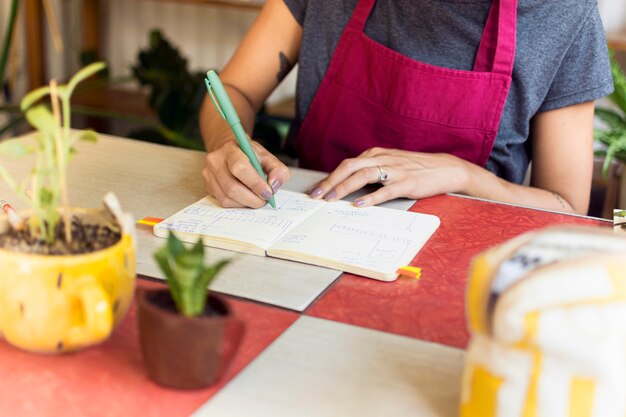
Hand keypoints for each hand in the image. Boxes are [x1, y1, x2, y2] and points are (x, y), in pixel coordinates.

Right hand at [202, 139, 290, 207]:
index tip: (268, 193)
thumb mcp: (268, 158)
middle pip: (232, 187)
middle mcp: (215, 160)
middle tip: (264, 200)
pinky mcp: (208, 185)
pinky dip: (238, 204)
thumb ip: (278, 170)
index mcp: (231, 149)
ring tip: (256, 199)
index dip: (255, 184)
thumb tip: (273, 186)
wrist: (231, 152)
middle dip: (252, 198)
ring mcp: (208, 173)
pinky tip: (245, 198)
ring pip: (227, 197)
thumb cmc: (251, 156)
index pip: (240, 168)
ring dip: (245, 203)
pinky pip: (223, 201)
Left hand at [308, 147, 471, 205]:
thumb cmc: (414, 168)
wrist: (445, 168)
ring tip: (331, 199)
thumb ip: (370, 170)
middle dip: (330, 181)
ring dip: (344, 187)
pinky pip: (385, 190)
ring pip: (363, 176)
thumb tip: (347, 184)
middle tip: (316, 196)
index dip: (329, 177)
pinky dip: (370, 197)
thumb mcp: (389, 164)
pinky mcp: (406, 183)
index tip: (315, 190)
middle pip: (350, 167)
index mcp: (375, 154)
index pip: (346, 165)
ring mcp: (395, 170)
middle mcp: (382, 159)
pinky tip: (359, 204)